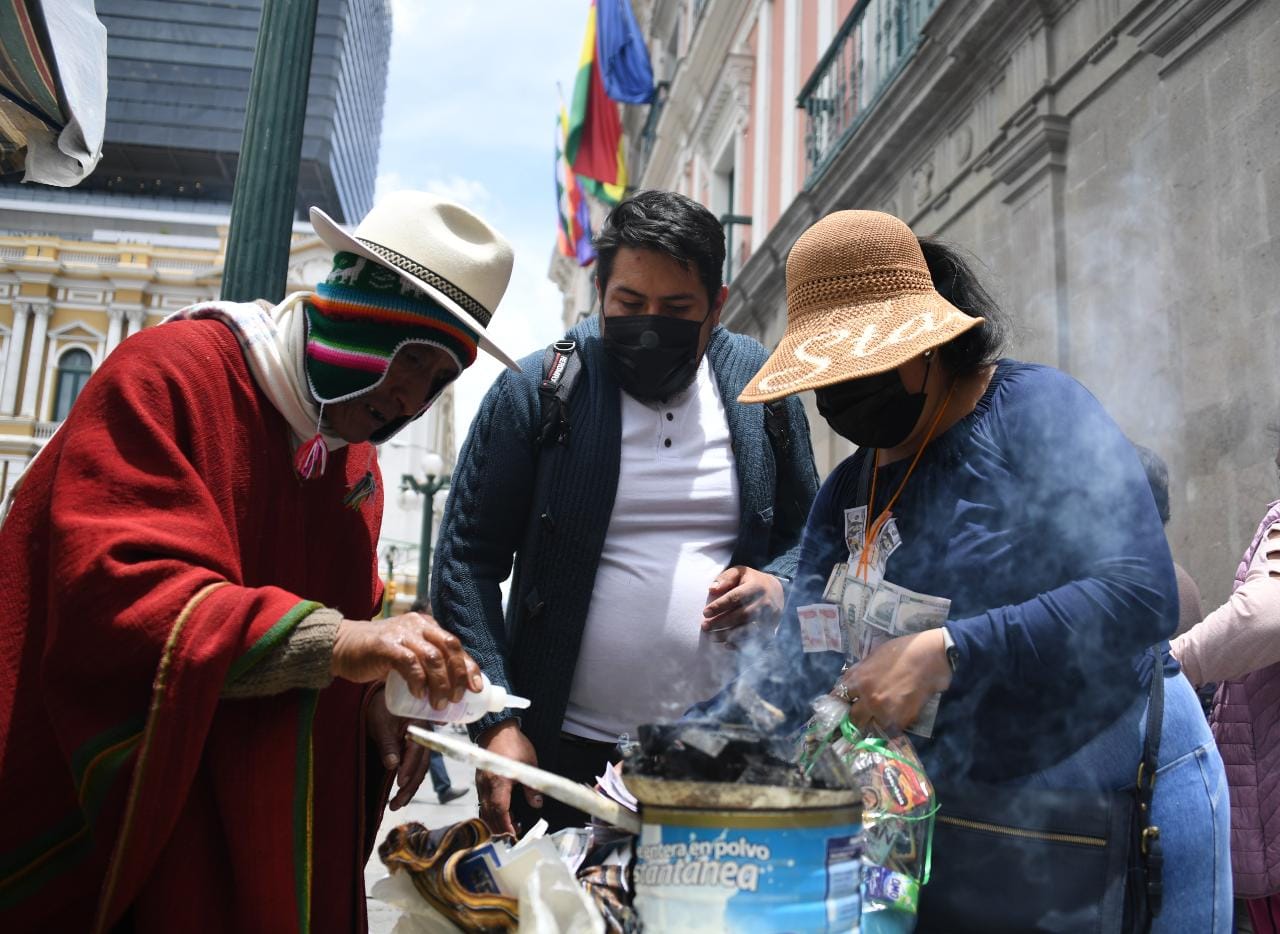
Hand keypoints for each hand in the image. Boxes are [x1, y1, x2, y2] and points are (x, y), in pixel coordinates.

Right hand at [331, 611, 481, 708]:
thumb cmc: (378, 655)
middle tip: (456, 699)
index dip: (469, 667)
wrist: (342, 646)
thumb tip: (449, 698)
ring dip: (440, 684)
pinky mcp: (385, 644)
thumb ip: (425, 666)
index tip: (477, 689)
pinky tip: (419, 695)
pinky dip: (418, 680)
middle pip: (449, 648)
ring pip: (433, 657)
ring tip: (439, 704)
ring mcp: (402, 633)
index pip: (455, 645)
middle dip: (458, 676)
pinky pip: (409, 662)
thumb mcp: (407, 655)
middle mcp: (418, 625)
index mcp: (427, 626)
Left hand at [365, 688, 432, 809]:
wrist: (380, 698)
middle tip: (396, 804)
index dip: (409, 767)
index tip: (399, 782)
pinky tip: (401, 793)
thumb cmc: (380, 706)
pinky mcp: (414, 749)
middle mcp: (425, 735)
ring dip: (410, 788)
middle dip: (410, 786)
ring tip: (396, 805)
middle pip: (422, 764)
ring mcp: (421, 743)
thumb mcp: (380, 723)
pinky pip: (416, 767)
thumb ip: (387, 743)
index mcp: (419, 725)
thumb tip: (392, 766)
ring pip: (420, 768)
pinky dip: (409, 780)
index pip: (417, 750)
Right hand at [475, 720, 541, 836]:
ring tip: (510, 826)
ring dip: (495, 822)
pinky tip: (502, 813)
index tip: (513, 835)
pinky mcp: (480, 782)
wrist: (497, 730)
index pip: (499, 810)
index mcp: (498, 782)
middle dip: (500, 828)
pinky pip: (482, 803)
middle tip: (513, 835)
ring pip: (484, 810)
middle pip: (489, 815)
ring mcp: (481, 784)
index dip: (505, 825)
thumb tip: (537, 804)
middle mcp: (486, 786)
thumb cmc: (514, 744)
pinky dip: (491, 812)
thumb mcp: (529, 764)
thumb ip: (532, 786)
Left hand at [703, 566, 784, 641]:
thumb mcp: (739, 572)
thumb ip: (725, 578)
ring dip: (729, 635)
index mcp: (756, 586)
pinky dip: (742, 644)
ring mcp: (770, 616)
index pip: (736, 597)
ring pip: (749, 629)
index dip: (720, 606)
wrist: (777, 589)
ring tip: (712, 637)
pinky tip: (728, 645)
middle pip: (742, 615)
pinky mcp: (771, 627)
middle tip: (705, 627)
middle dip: (721, 622)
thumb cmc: (751, 580)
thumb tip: (711, 589)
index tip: (705, 612)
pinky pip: (756, 639)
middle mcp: (764, 602)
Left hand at [838, 629, 952, 733]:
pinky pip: (890, 730)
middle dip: (856, 718)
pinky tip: (897, 718)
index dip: (838, 704)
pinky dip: (892, 726)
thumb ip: (860, 671)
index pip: (838, 698)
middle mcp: (867, 698)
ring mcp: (884, 711)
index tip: (839, 709)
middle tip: (861, 718)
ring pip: (871, 727)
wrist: (932, 656)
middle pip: (852, 718)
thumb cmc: (904, 650)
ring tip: (882, 719)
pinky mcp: (901, 720)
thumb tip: (849, 682)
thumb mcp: (874, 656)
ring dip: (874, 724)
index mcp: (858, 680)